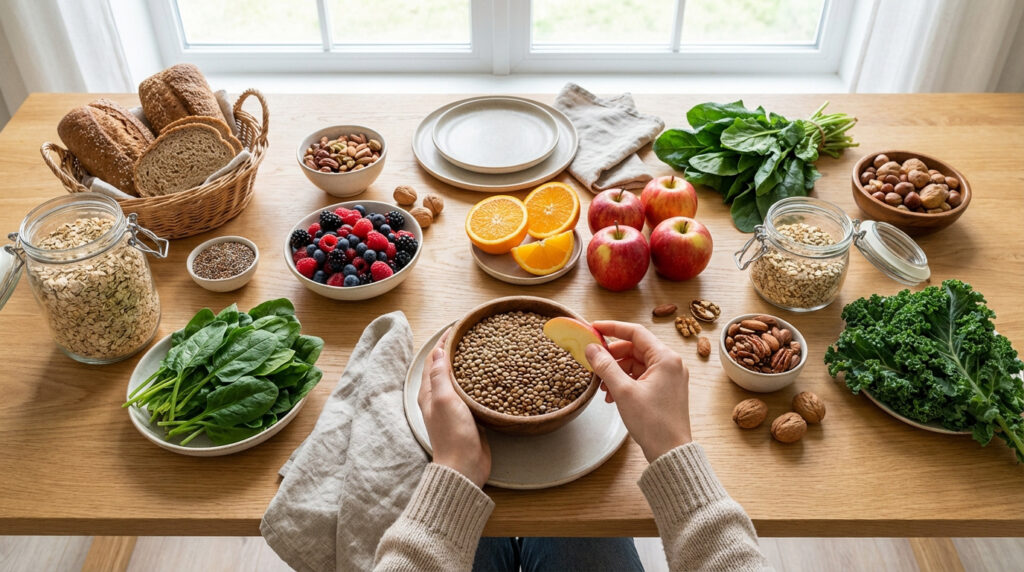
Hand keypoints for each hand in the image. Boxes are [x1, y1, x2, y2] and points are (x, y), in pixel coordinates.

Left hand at [418, 330, 490, 487]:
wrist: (464, 467)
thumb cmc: (452, 434)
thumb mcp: (444, 400)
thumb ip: (440, 376)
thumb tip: (436, 352)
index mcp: (429, 393)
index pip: (434, 361)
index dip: (443, 343)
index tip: (456, 327)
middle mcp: (439, 399)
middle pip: (445, 368)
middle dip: (456, 351)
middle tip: (472, 336)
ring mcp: (454, 408)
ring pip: (459, 380)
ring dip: (467, 366)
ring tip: (482, 351)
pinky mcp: (468, 417)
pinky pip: (471, 393)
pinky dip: (477, 381)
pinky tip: (490, 377)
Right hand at [585, 321, 691, 462]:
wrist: (670, 452)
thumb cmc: (653, 423)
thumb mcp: (623, 391)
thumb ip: (605, 366)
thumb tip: (591, 348)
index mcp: (665, 358)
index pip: (636, 332)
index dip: (613, 328)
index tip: (594, 328)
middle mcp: (671, 364)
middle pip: (635, 348)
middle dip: (612, 356)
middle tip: (594, 362)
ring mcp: (669, 377)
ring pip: (636, 364)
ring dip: (617, 371)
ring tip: (602, 387)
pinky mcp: (665, 390)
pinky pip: (641, 377)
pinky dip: (625, 382)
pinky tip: (611, 395)